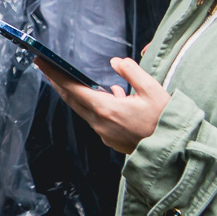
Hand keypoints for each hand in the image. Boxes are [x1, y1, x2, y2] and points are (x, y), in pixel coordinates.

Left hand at [40, 57, 168, 154]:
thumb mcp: (152, 90)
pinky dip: (98, 106)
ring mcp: (105, 134)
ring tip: (78, 79)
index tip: (40, 61)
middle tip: (48, 67)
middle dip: (59, 82)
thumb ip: (131, 72)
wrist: (176, 153)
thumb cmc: (166, 122)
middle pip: (73, 99)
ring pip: (85, 109)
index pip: (72, 88)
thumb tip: (115, 62)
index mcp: (106, 109)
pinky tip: (113, 96)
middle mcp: (100, 123)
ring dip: (80, 94)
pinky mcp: (112, 140)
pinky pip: (98, 119)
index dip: (54, 74)